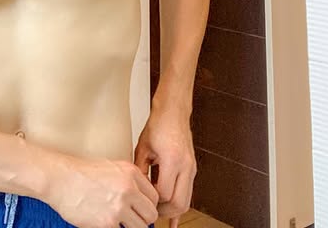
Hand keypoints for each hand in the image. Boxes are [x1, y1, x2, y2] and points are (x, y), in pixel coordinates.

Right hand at [46, 156, 158, 227]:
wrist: (60, 179)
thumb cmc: (82, 173)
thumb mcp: (112, 167)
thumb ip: (130, 181)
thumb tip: (143, 198)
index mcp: (131, 173)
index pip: (154, 196)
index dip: (147, 204)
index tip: (140, 208)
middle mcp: (128, 189)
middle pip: (152, 214)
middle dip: (143, 218)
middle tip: (131, 218)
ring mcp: (119, 207)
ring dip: (132, 227)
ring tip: (120, 222)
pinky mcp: (107, 223)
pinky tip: (105, 221)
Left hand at [134, 110, 196, 227]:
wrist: (173, 112)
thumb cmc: (159, 125)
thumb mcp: (143, 148)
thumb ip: (140, 170)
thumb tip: (135, 190)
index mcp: (173, 159)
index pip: (165, 193)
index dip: (153, 201)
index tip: (143, 201)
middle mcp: (186, 166)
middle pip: (179, 203)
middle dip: (163, 211)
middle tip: (150, 212)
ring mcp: (191, 168)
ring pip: (186, 202)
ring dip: (172, 211)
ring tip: (158, 213)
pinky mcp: (192, 169)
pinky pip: (188, 194)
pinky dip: (180, 207)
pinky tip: (174, 220)